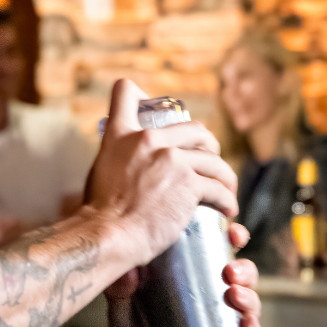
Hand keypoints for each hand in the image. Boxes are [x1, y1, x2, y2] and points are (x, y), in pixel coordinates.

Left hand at [84, 221, 262, 326]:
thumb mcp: (120, 309)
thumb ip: (120, 291)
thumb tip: (127, 270)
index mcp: (189, 283)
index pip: (216, 255)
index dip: (231, 241)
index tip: (233, 232)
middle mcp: (208, 304)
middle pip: (239, 280)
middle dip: (244, 271)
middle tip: (230, 272)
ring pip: (247, 309)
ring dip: (250, 299)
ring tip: (236, 297)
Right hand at [87, 80, 237, 264]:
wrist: (107, 235)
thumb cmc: (99, 214)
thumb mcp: (100, 170)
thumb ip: (118, 158)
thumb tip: (130, 165)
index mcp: (120, 134)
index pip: (125, 91)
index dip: (142, 95)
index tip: (158, 114)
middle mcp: (147, 139)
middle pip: (194, 128)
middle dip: (209, 146)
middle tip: (210, 165)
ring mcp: (171, 159)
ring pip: (214, 159)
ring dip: (224, 177)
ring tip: (226, 190)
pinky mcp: (189, 184)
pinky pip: (219, 187)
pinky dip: (227, 200)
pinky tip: (227, 210)